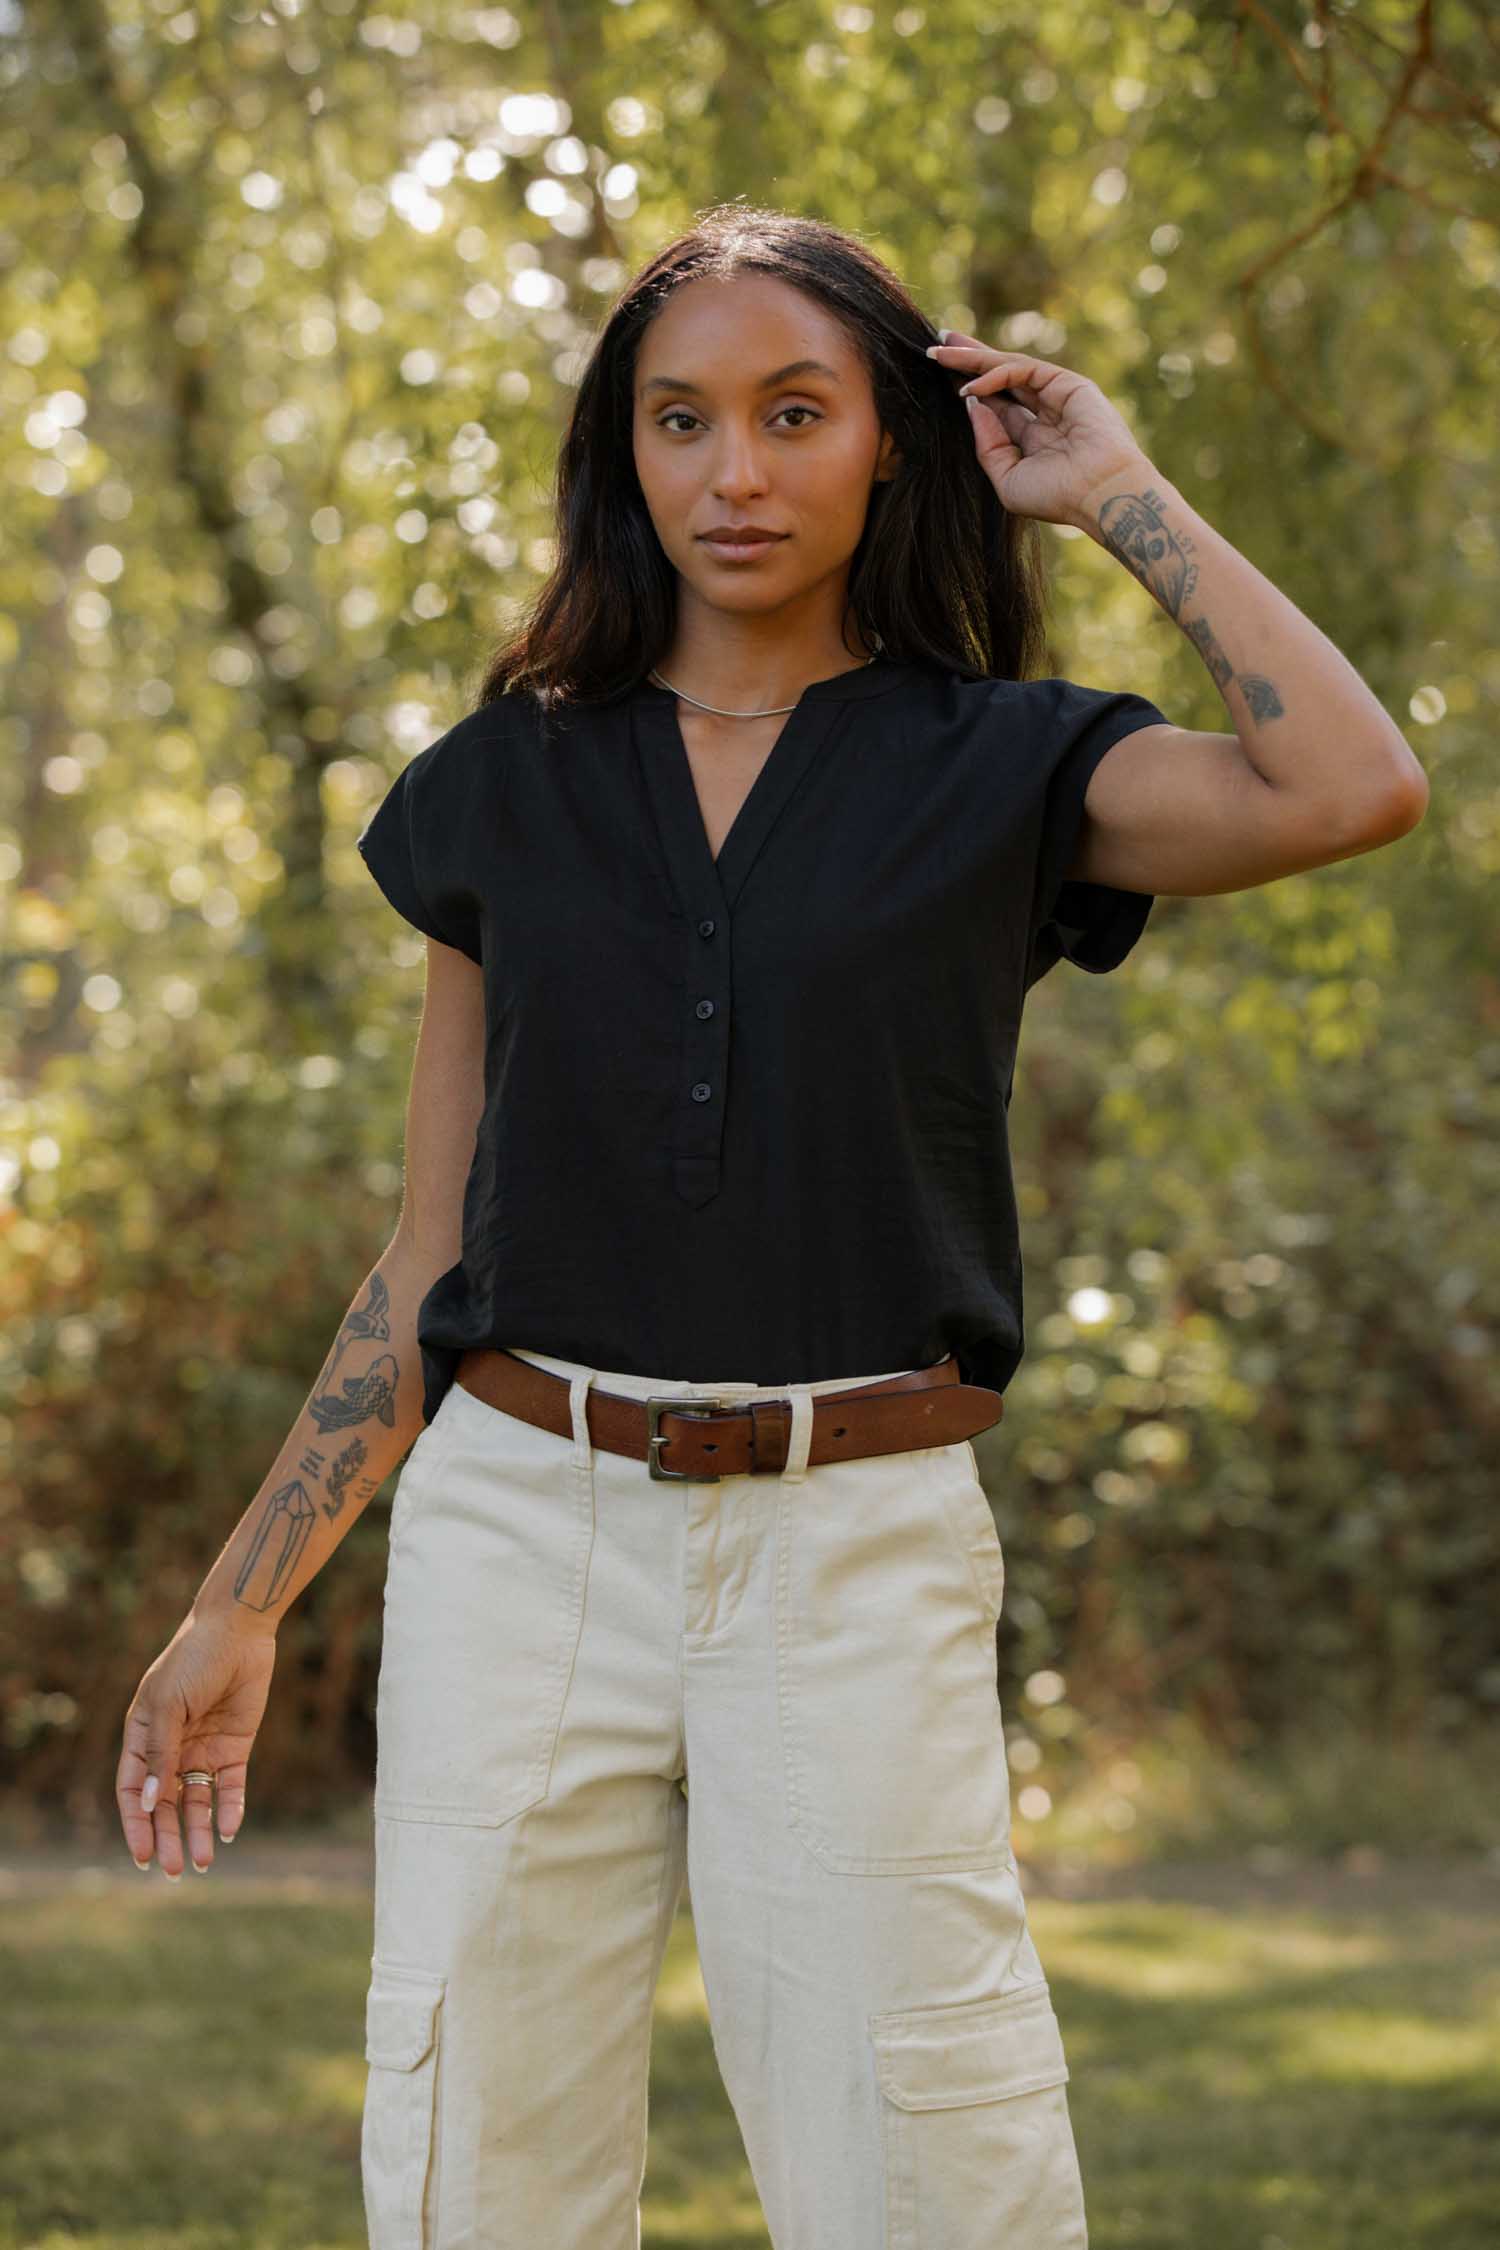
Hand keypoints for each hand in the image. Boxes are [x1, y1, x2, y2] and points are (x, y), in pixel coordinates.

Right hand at [117, 1611, 276, 1877]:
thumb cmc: (193, 1660)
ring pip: (197, 1802)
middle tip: (173, 1871)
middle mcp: (171, 1749)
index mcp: (143, 1737)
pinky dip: (229, 1809)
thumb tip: (150, 1802)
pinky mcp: (235, 1747)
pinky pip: (230, 1787)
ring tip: (203, 1862)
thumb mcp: (169, 1705)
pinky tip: (229, 1830)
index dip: (136, 1824)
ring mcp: (203, 1749)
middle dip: (168, 1838)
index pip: (134, 1791)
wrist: (239, 1631)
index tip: (142, 1856)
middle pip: (166, 1805)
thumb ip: (160, 1753)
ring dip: (198, 1831)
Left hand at [927, 333, 1149, 527]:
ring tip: (940, 352)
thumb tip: (972, 405)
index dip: (969, 388)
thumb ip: (988, 446)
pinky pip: (1022, 371)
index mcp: (1033, 437)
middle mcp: (1044, 412)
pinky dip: (995, 375)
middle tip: (936, 345)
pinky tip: (971, 387)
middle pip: (999, 378)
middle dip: (967, 360)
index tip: (940, 375)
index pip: (996, 404)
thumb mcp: (1008, 479)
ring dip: (974, 358)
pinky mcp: (1067, 384)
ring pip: (1008, 368)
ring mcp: (1057, 395)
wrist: (1099, 495)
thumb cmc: (1058, 497)